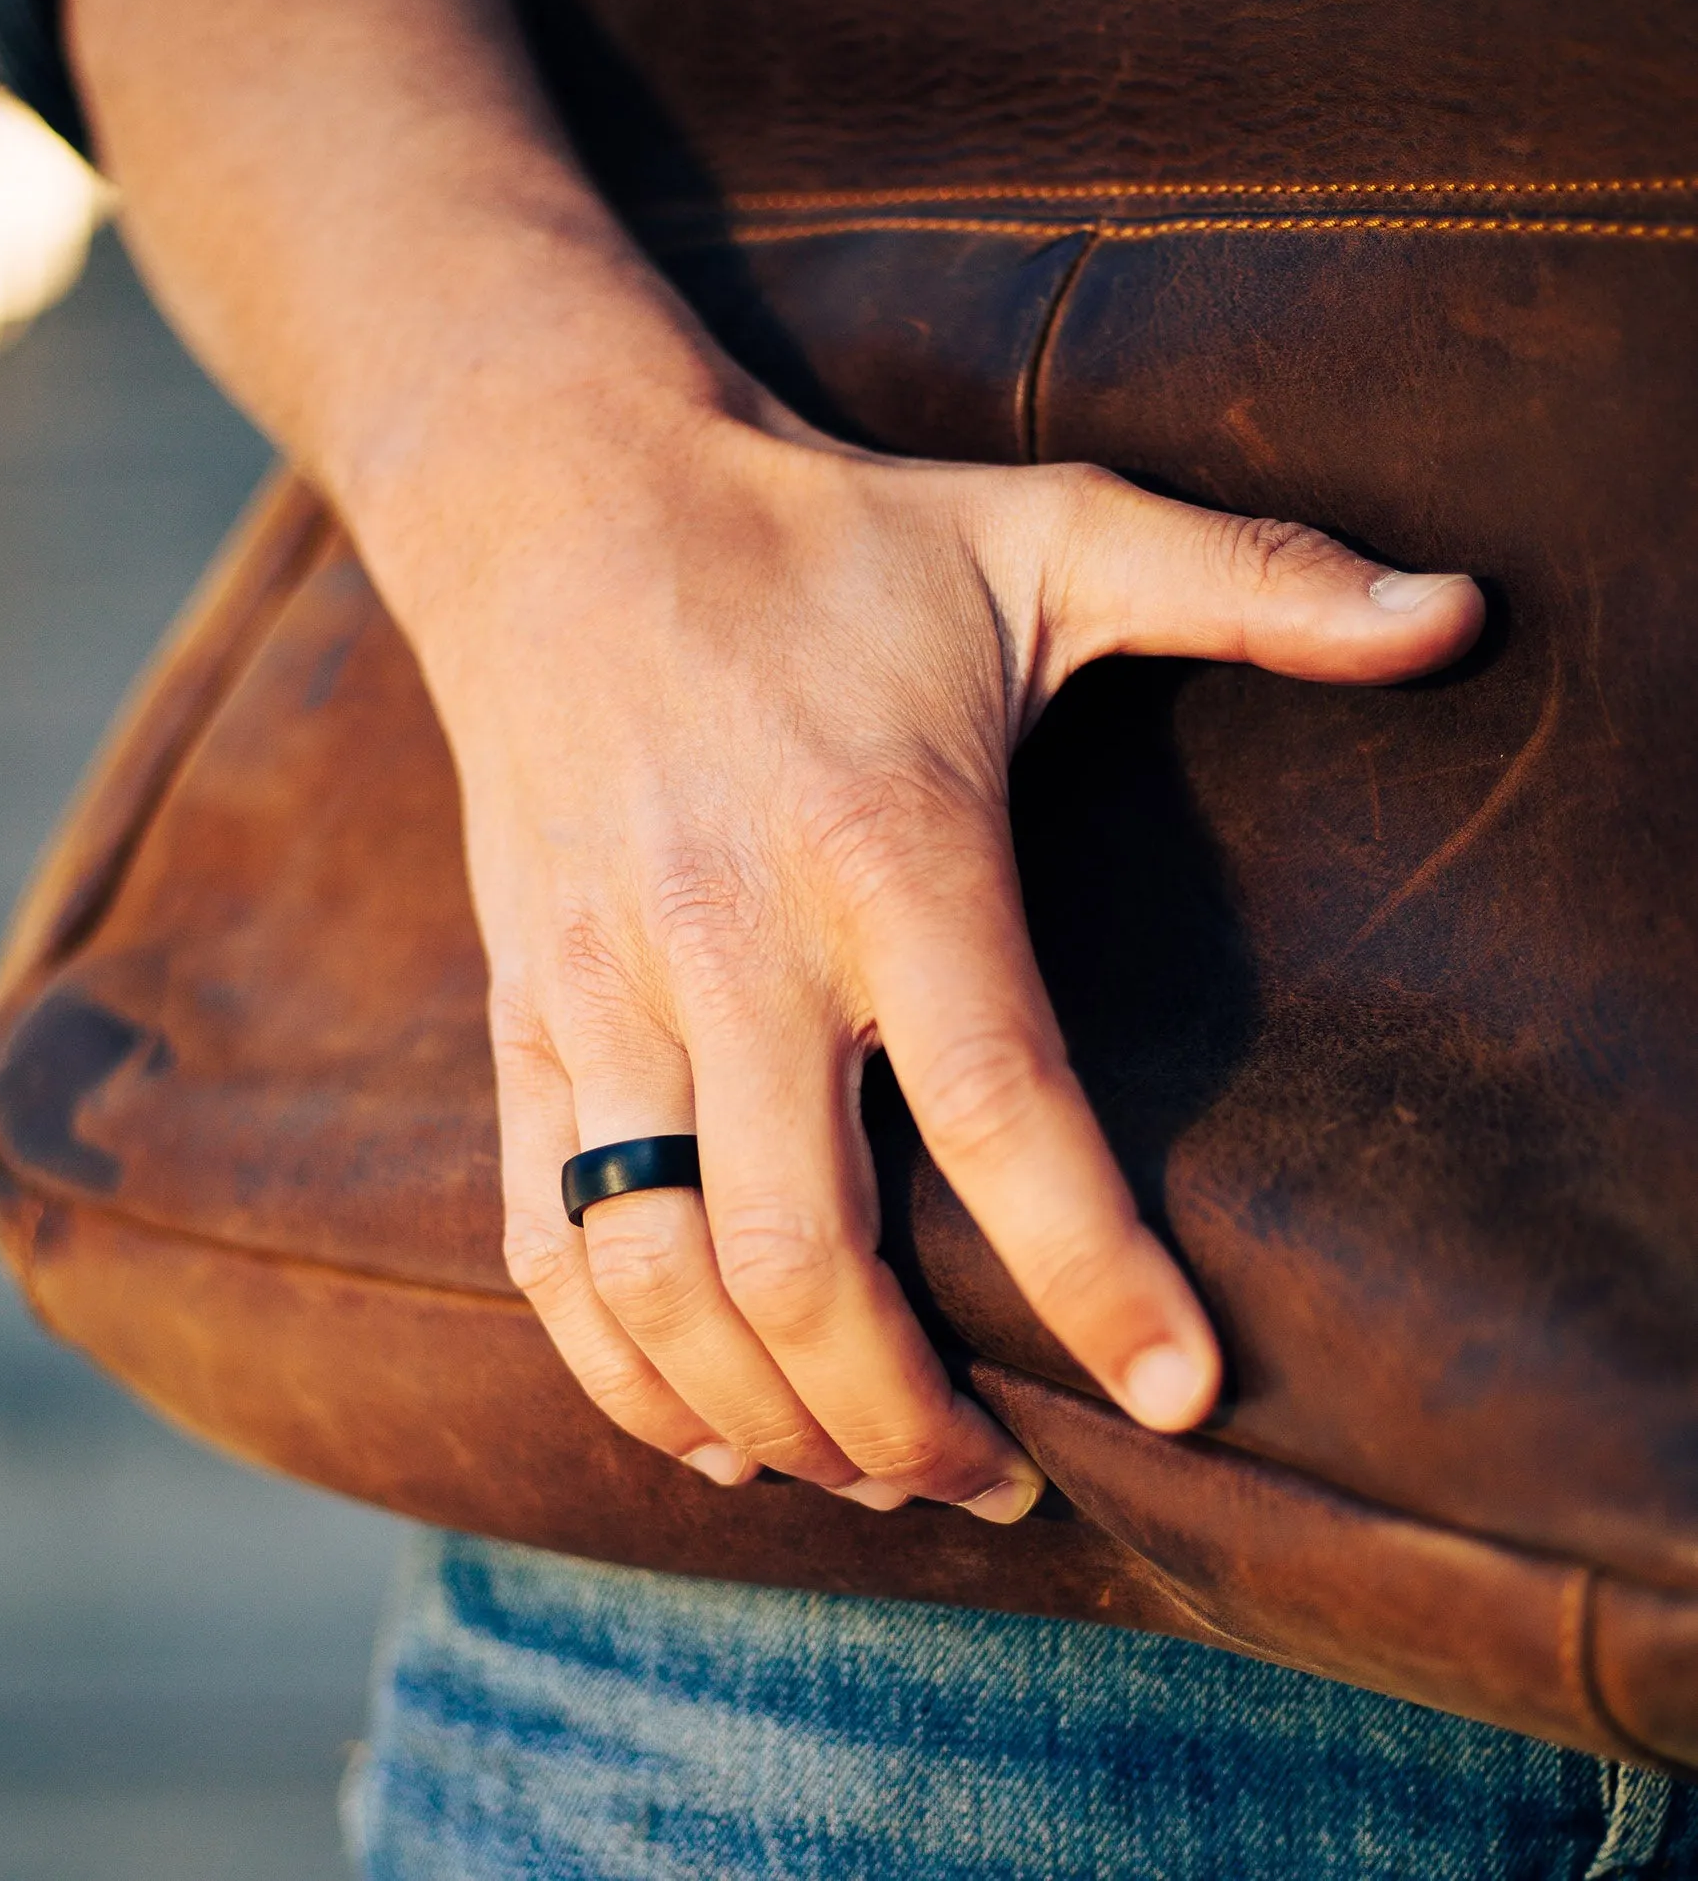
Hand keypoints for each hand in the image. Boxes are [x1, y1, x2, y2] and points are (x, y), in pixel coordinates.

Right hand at [63, 0, 1484, 1520]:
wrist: (560, 507)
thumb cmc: (826, 540)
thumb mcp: (1044, 532)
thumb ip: (1254, 585)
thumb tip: (1466, 613)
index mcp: (887, 848)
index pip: (1002, 1104)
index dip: (1097, 1273)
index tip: (1179, 1399)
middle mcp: (732, 941)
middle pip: (803, 1252)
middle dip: (906, 1415)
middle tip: (995, 1484)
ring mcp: (604, 989)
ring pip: (661, 1274)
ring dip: (768, 1415)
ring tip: (865, 1469)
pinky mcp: (525, 1012)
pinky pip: (548, 1236)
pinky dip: (617, 1367)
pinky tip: (702, 1423)